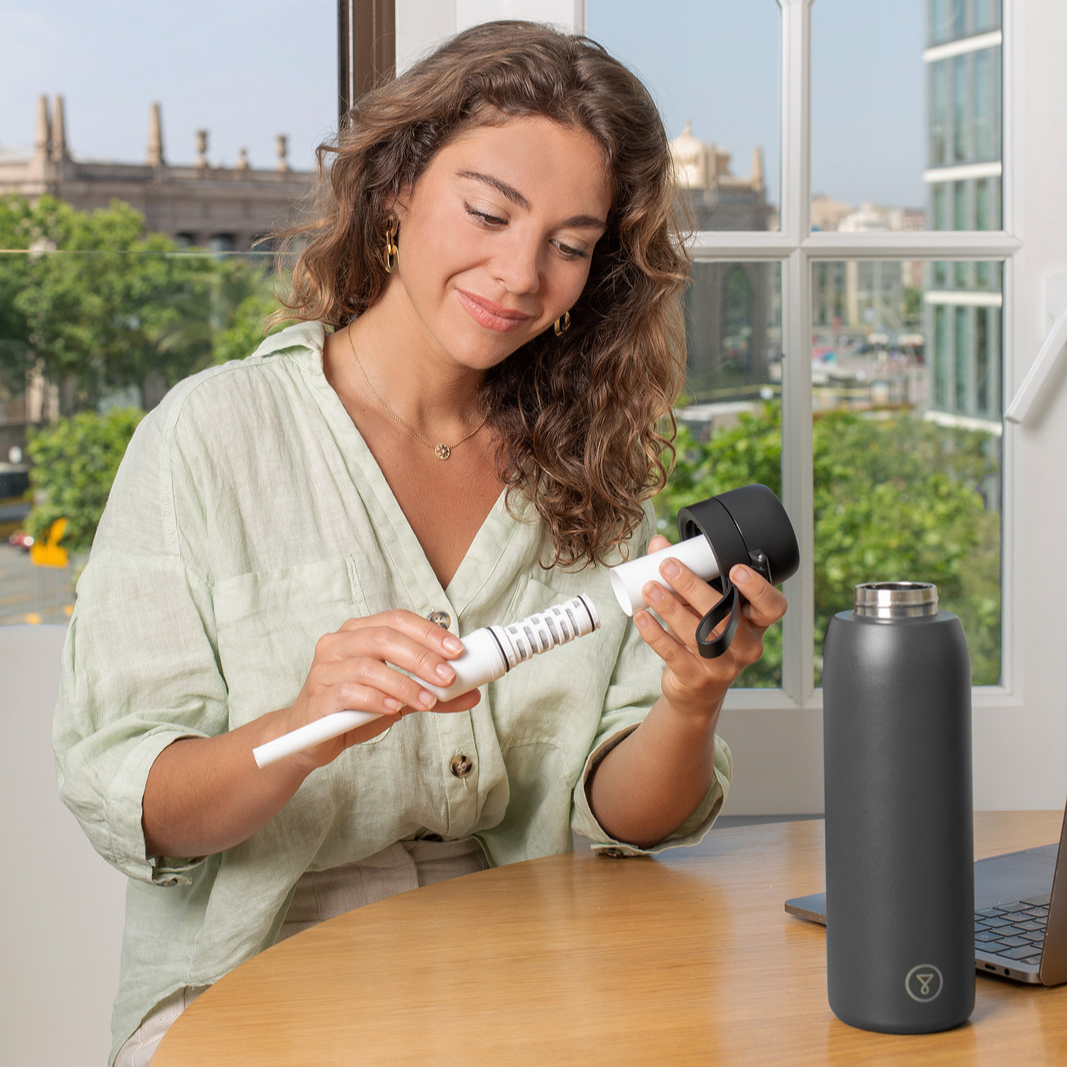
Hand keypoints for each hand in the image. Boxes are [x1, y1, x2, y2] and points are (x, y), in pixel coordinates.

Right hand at [279, 610, 478, 767]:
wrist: (307, 738)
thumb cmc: (354, 709)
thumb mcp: (398, 699)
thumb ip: (431, 693)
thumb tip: (471, 692)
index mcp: (359, 632)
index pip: (397, 620)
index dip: (429, 632)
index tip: (457, 650)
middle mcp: (339, 642)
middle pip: (385, 638)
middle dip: (422, 657)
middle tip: (448, 677)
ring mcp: (326, 668)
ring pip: (369, 666)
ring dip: (405, 684)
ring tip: (428, 701)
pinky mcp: (319, 696)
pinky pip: (350, 692)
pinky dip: (377, 699)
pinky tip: (394, 709)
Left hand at [634, 535, 787, 721]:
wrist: (696, 689)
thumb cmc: (704, 637)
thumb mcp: (700, 605)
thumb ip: (684, 574)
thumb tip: (659, 544)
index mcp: (755, 622)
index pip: (773, 606)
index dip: (759, 589)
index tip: (736, 570)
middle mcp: (746, 645)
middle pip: (725, 616)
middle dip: (694, 587)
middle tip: (669, 567)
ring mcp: (725, 666)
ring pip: (699, 634)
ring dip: (670, 607)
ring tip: (650, 588)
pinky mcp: (699, 679)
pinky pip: (676, 654)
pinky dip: (656, 634)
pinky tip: (642, 617)